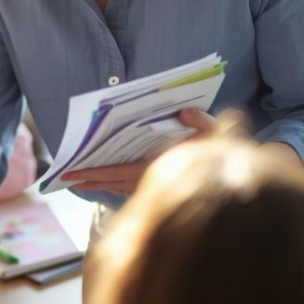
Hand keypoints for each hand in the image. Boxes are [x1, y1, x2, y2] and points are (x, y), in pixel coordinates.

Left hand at [62, 107, 218, 195]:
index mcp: (157, 170)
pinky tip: (107, 181)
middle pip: (113, 182)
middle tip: (65, 178)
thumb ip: (201, 121)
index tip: (72, 174)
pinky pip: (131, 190)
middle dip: (90, 180)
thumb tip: (183, 111)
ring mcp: (156, 190)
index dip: (93, 173)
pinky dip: (115, 185)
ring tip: (79, 181)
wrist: (237, 182)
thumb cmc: (225, 155)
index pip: (118, 172)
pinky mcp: (160, 192)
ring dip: (100, 184)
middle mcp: (152, 183)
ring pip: (120, 188)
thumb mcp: (217, 133)